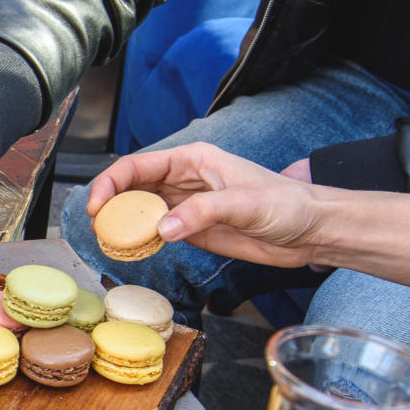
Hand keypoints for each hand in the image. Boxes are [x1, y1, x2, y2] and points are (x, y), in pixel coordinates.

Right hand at [87, 142, 335, 267]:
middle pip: (132, 187)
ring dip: (123, 224)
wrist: (311, 232)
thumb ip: (203, 213)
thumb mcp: (246, 203)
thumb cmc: (288, 205)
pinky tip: (133, 250)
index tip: (98, 206)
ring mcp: (186, 206)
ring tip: (110, 241)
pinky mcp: (193, 230)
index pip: (138, 166)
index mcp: (193, 160)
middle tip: (99, 228)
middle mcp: (184, 180)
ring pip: (140, 210)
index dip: (111, 183)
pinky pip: (156, 232)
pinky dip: (140, 240)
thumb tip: (163, 228)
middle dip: (111, 204)